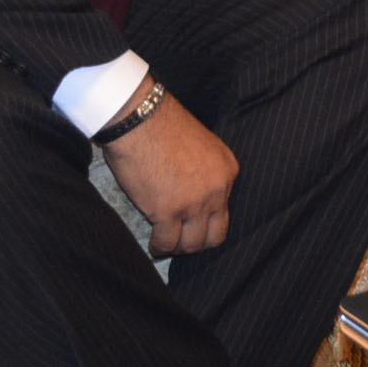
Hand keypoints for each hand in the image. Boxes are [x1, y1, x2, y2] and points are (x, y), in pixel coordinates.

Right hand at [100, 87, 237, 254]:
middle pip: (215, 234)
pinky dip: (159, 248)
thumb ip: (205, 172)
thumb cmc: (163, 125)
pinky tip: (153, 245)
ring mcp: (194, 203)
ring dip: (178, 248)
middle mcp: (217, 189)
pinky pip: (167, 242)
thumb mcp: (201, 146)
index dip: (206, 221)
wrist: (140, 118)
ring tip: (166, 244)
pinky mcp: (168, 211)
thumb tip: (194, 193)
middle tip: (182, 241)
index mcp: (227, 171)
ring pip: (193, 244)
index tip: (191, 223)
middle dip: (197, 243)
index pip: (224, 210)